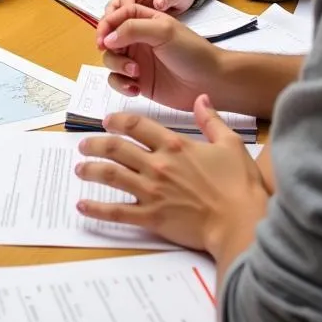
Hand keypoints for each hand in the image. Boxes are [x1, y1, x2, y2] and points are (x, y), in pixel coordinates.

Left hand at [74, 95, 268, 254]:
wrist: (242, 223)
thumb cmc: (239, 186)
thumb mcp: (231, 144)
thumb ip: (212, 120)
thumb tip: (202, 98)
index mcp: (174, 146)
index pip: (136, 125)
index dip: (118, 121)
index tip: (107, 122)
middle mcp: (157, 165)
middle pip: (115, 148)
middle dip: (94, 144)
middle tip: (83, 145)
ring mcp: (151, 191)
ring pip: (109, 174)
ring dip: (90, 170)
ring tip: (79, 169)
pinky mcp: (151, 217)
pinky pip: (116, 211)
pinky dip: (96, 209)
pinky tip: (82, 205)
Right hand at [96, 2, 223, 110]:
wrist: (211, 82)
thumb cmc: (192, 52)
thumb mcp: (163, 30)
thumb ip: (132, 29)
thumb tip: (107, 39)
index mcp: (146, 21)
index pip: (117, 16)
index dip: (106, 25)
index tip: (102, 39)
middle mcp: (139, 40)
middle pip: (109, 39)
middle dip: (110, 48)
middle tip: (120, 56)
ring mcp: (137, 61)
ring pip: (110, 60)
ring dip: (117, 67)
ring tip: (136, 74)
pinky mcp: (138, 81)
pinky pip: (117, 81)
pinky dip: (120, 84)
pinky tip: (135, 88)